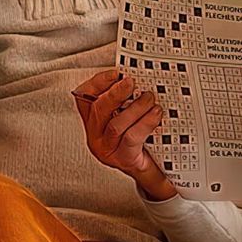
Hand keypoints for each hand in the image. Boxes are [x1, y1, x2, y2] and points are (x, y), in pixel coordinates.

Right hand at [72, 70, 175, 200]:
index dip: (98, 83)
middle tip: (131, 82)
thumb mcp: (129, 115)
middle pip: (98, 110)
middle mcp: (96, 135)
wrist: (154, 168)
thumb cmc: (140, 138)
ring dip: (135, 108)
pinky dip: (145, 123)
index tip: (115, 73)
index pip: (85, 97)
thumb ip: (126, 98)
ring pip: (116, 125)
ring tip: (149, 98)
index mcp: (93, 120)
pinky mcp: (123, 159)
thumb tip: (136, 75)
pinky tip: (155, 114)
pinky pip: (131, 138)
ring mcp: (108, 149)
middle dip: (115, 93)